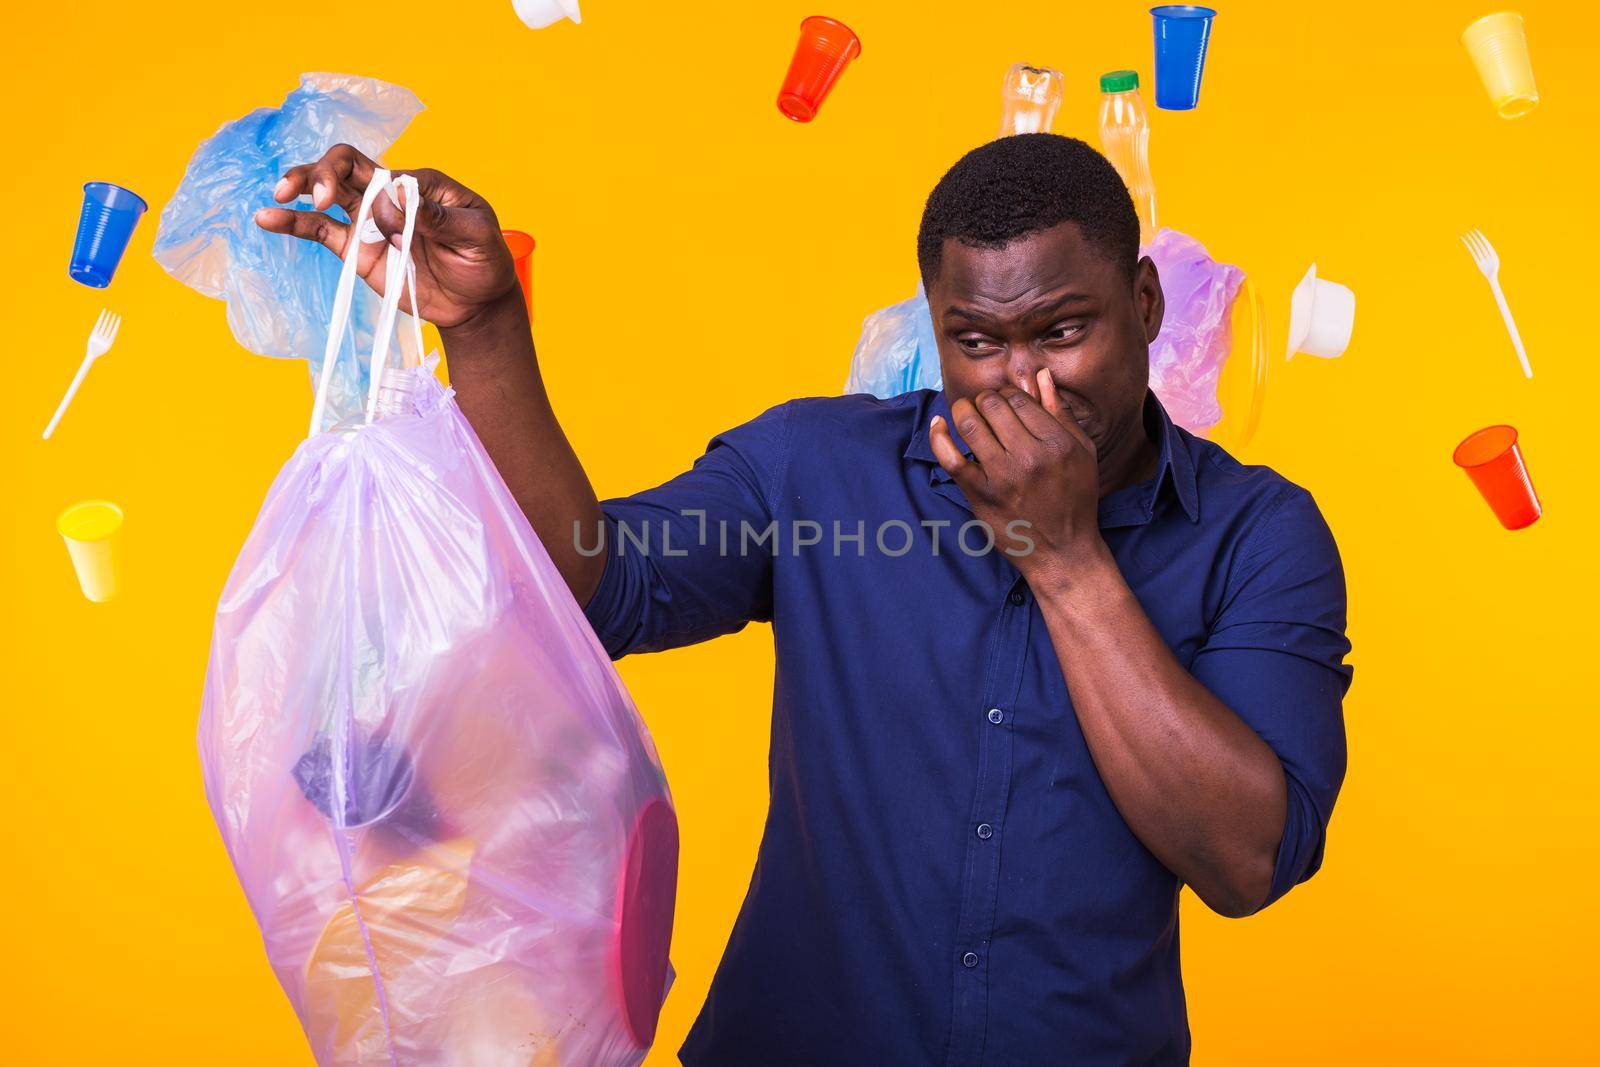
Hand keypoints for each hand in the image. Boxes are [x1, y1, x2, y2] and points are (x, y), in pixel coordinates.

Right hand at [254, 143, 518, 329]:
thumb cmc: (483, 260)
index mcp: (419, 183)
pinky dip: (292, 223)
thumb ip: (436, 218)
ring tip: (281, 194)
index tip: (398, 229)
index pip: (385, 170)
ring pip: (326, 190)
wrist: (477, 302)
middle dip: (323, 171)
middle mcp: (388, 195)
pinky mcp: (356, 248)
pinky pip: (319, 230)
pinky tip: (267, 219)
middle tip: (315, 194)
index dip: (381, 193)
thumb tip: (390, 203)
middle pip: (344, 166)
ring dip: (301, 183)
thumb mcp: (475, 235)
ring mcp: (368, 221)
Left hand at [929, 368, 1106, 588]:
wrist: (1063, 551)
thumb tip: (1042, 375)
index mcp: (1057, 442)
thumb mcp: (1082, 452)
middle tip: (985, 409)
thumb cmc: (1075, 499)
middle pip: (993, 405)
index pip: (1019, 398)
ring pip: (970, 423)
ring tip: (966, 413)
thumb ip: (1060, 412)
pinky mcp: (980, 494)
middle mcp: (1030, 457)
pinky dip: (939, 436)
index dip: (1007, 394)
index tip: (1005, 404)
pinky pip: (950, 457)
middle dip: (985, 400)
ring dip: (963, 410)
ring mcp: (1002, 476)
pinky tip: (939, 424)